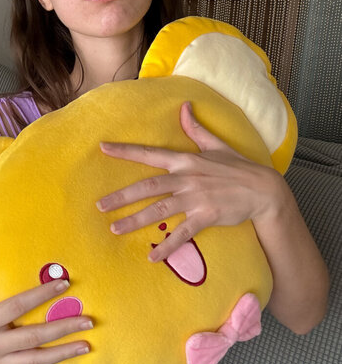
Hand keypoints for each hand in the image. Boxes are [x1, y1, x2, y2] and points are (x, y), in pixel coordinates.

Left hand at [96, 101, 282, 262]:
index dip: (125, 151)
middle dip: (122, 196)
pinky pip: (183, 233)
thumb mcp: (216, 145)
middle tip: (100, 205)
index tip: (103, 148)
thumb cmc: (238, 167)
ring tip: (115, 229)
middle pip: (148, 187)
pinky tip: (153, 257)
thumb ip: (196, 129)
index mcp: (186, 160)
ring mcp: (196, 198)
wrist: (263, 190)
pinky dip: (167, 246)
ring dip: (136, 221)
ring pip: (159, 210)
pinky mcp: (206, 215)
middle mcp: (187, 178)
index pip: (149, 154)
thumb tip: (184, 107)